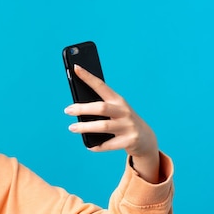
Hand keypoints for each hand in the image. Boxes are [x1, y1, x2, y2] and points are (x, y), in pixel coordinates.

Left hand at [64, 64, 160, 182]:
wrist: (146, 139)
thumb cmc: (123, 122)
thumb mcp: (115, 111)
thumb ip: (100, 108)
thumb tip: (75, 110)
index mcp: (118, 100)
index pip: (101, 85)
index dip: (88, 77)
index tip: (76, 68)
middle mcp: (124, 111)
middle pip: (101, 108)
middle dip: (82, 108)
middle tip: (67, 110)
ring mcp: (128, 126)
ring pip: (104, 126)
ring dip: (86, 127)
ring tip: (72, 128)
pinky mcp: (130, 140)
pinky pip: (109, 144)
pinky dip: (97, 146)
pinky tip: (89, 146)